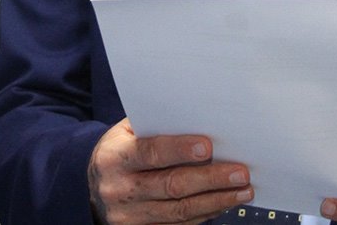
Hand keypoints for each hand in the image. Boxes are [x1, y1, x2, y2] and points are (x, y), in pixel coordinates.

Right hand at [87, 118, 253, 224]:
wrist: (93, 187)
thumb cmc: (121, 151)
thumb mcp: (127, 132)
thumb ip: (158, 127)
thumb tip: (202, 121)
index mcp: (115, 158)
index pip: (150, 153)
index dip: (180, 150)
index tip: (208, 147)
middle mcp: (119, 190)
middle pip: (171, 186)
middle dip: (211, 179)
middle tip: (240, 173)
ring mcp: (129, 216)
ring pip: (180, 211)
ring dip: (216, 200)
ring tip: (243, 190)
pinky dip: (206, 214)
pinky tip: (224, 203)